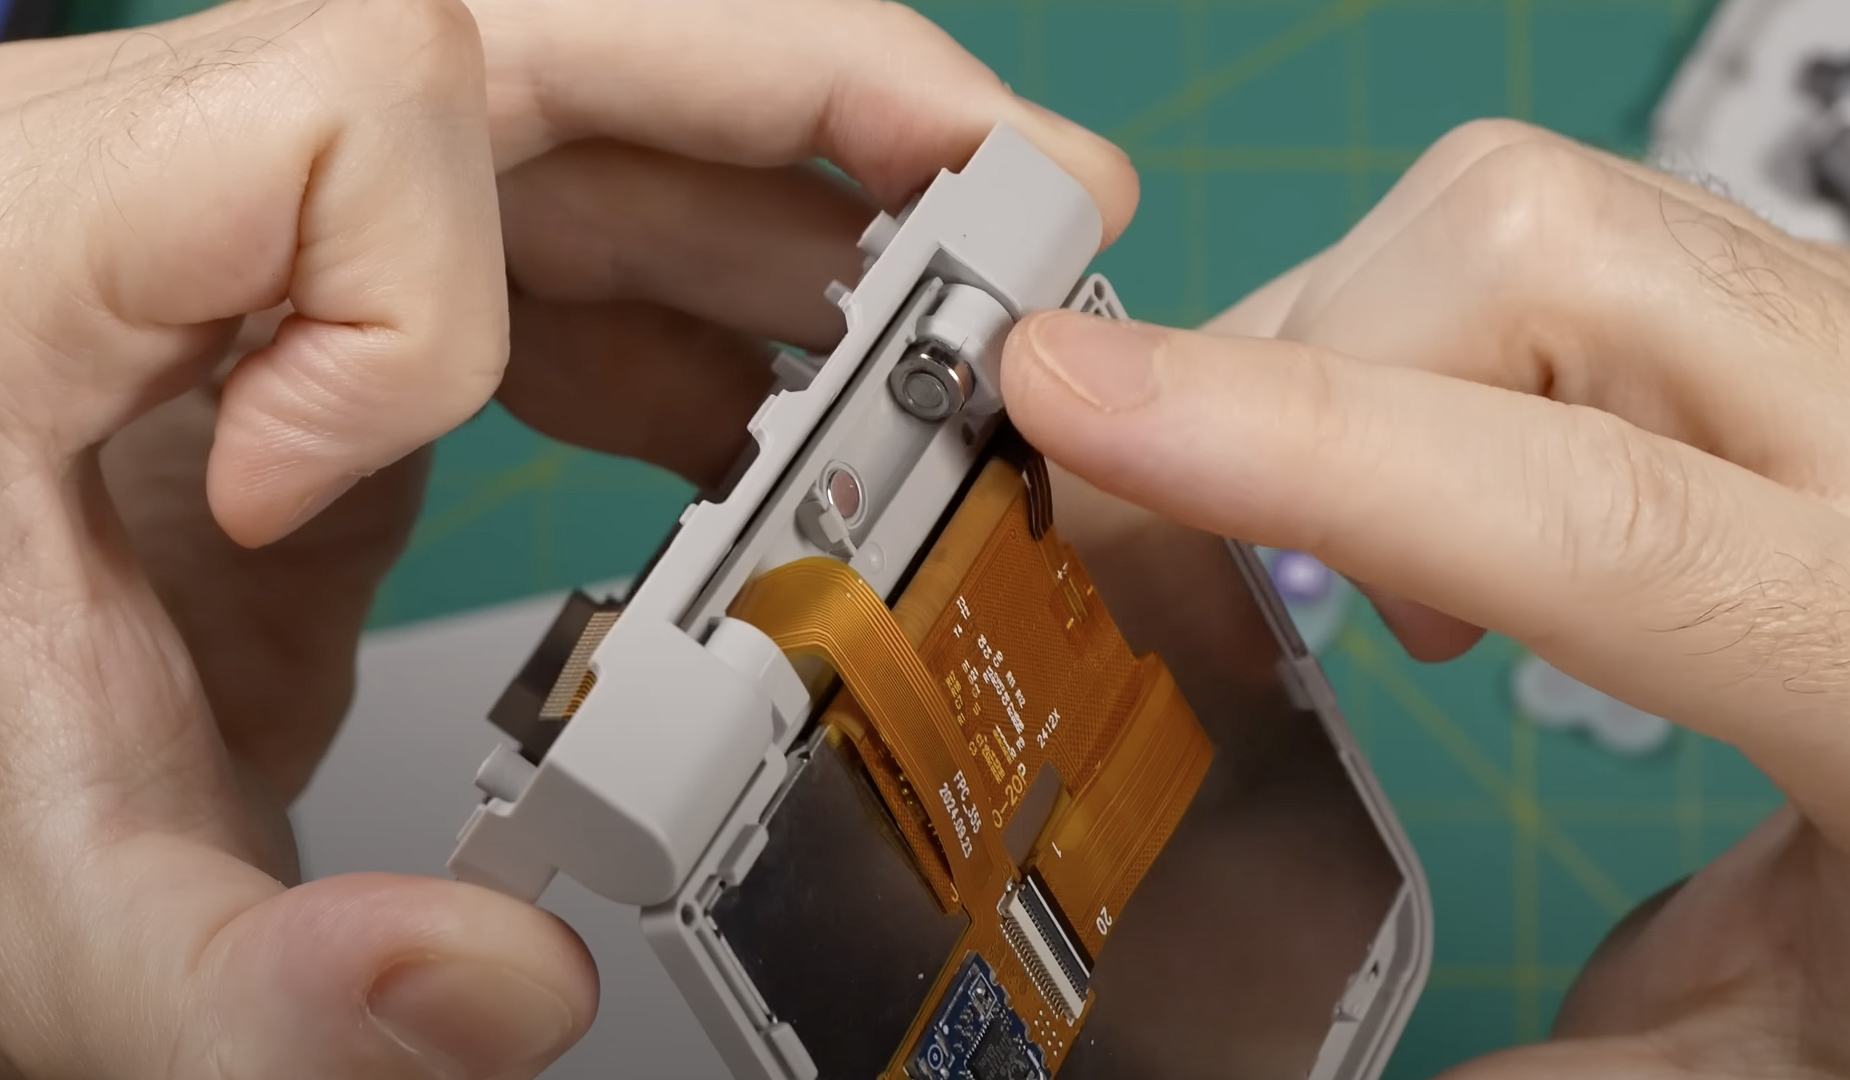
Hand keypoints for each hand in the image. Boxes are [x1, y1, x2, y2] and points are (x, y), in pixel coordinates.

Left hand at [0, 2, 1136, 1076]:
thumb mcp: (35, 898)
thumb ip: (251, 983)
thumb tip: (503, 988)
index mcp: (47, 233)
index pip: (341, 104)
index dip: (398, 316)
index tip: (298, 511)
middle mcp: (165, 188)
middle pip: (541, 36)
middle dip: (805, 103)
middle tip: (1006, 184)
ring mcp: (255, 249)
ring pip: (575, 136)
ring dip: (786, 230)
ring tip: (943, 329)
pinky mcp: (309, 329)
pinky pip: (545, 263)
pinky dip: (695, 333)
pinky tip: (773, 426)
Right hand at [1005, 119, 1849, 1075]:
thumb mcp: (1790, 1036)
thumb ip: (1565, 1076)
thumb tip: (1271, 1074)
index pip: (1586, 515)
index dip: (1304, 453)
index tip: (1071, 408)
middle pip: (1536, 261)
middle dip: (1307, 378)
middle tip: (1237, 562)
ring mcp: (1821, 342)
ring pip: (1514, 213)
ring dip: (1347, 360)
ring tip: (1371, 569)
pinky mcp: (1765, 311)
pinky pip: (1540, 235)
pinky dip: (1409, 341)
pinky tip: (1440, 500)